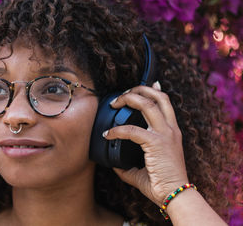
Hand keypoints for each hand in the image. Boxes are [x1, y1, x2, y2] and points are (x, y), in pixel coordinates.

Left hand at [103, 82, 188, 205]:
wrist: (176, 196)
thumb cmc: (162, 184)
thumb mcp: (143, 170)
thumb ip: (128, 165)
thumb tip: (113, 164)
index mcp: (171, 132)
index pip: (164, 103)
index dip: (153, 90)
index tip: (142, 87)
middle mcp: (171, 129)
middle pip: (158, 96)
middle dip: (138, 89)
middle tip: (121, 94)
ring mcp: (165, 134)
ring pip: (148, 104)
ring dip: (128, 99)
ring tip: (114, 104)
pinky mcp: (156, 143)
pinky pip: (132, 130)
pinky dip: (117, 130)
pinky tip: (107, 134)